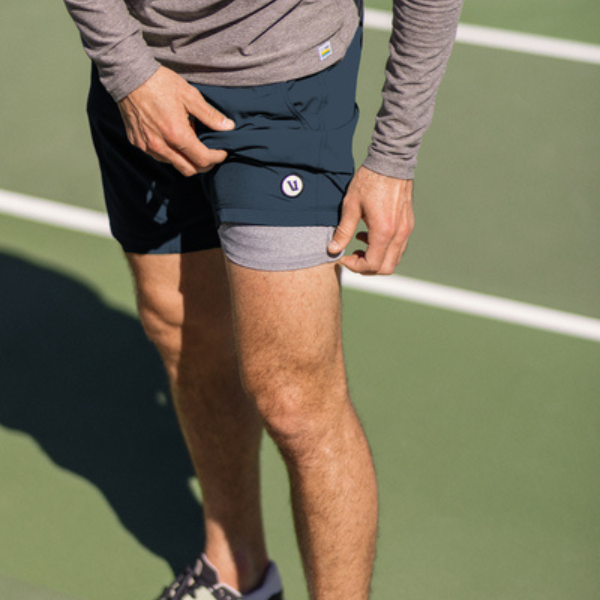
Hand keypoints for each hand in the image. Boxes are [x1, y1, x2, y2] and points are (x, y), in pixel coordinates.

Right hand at [117, 66, 234, 175]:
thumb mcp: (190, 96)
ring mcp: (147, 146)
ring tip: (189, 141)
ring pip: (173, 164)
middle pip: (189, 169)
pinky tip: (173, 138)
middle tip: (211, 154)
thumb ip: (210, 115)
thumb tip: (229, 127)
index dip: (217, 158)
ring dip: (186, 159)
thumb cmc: (161, 83)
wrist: (129, 76)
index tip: (223, 153)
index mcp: (177, 134)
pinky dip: (170, 153)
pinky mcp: (137, 143)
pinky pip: (159, 157)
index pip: (203, 159)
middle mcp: (161, 146)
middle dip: (203, 165)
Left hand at [328, 167, 413, 274]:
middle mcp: (398, 234)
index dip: (356, 266)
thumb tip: (332, 249)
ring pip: (394, 259)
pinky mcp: (408, 224)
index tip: (344, 257)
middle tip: (352, 256)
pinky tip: (370, 235)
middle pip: (386, 268)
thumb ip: (343, 231)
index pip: (372, 265)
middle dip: (367, 267)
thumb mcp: (350, 205)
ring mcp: (406, 230)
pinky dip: (384, 249)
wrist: (391, 162)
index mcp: (384, 231)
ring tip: (359, 244)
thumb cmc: (369, 181)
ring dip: (376, 259)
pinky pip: (399, 247)